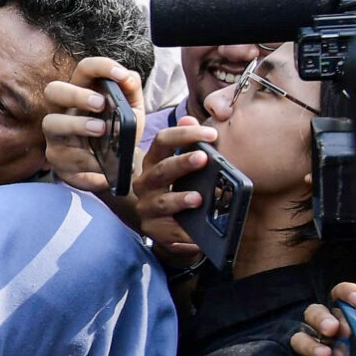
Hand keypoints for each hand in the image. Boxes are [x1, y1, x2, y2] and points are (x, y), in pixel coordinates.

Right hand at [42, 57, 145, 197]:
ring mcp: (56, 134)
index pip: (84, 69)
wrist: (113, 167)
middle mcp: (64, 110)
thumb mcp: (132, 111)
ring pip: (51, 123)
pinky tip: (102, 165)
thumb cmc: (116, 133)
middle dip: (76, 94)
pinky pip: (65, 158)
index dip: (101, 67)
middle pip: (53, 90)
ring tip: (101, 130)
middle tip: (100, 104)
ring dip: (76, 125)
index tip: (121, 75)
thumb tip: (129, 78)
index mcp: (83, 92)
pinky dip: (87, 161)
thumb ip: (132, 92)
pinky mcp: (57, 158)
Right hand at [132, 116, 217, 260]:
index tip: (211, 133)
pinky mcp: (153, 230)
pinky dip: (184, 233)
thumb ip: (188, 144)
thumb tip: (190, 120)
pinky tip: (197, 234)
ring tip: (197, 199)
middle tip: (203, 158)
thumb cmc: (175, 188)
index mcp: (153, 162)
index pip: (162, 141)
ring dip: (180, 199)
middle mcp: (145, 183)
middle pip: (161, 170)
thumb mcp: (180, 165)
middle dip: (181, 163)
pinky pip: (168, 232)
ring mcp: (147, 207)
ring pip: (162, 202)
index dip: (184, 135)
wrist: (163, 222)